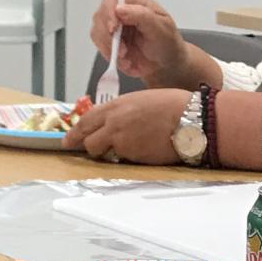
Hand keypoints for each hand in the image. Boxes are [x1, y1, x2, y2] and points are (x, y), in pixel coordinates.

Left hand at [69, 88, 191, 165]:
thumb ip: (124, 111)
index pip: (87, 119)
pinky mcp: (133, 156)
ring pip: (102, 152)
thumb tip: (116, 121)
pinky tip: (141, 152)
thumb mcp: (142, 100)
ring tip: (123, 149)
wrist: (192, 120)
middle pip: (87, 139)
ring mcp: (122, 141)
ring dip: (106, 154)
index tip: (69, 138)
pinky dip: (127, 158)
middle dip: (83, 145)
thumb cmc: (175, 106)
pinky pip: (122, 160)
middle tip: (77, 150)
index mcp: (117, 105)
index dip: (76, 131)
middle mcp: (114, 122)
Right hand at [89, 0, 201, 89]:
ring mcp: (112, 25)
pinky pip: (100, 46)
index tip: (114, 29)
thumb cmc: (166, 42)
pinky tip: (124, 61)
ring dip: (109, 48)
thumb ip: (142, 15)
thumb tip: (119, 8)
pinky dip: (110, 56)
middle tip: (123, 50)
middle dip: (109, 36)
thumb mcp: (161, 28)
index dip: (109, 11)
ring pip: (97, 32)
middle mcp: (120, 11)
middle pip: (100, 15)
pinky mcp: (108, 41)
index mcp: (135, 1)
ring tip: (126, 57)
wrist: (165, 62)